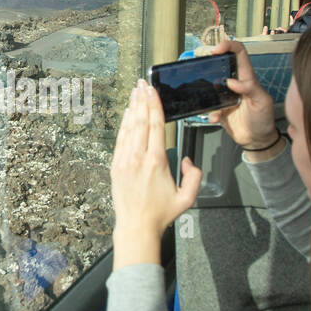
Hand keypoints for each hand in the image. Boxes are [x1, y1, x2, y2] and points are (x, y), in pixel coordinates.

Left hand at [110, 80, 201, 268]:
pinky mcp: (116, 166)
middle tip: (143, 83)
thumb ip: (195, 177)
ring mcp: (124, 161)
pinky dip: (123, 124)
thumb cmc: (160, 214)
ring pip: (128, 127)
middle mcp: (138, 158)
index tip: (153, 91)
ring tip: (135, 92)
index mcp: (156, 162)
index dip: (154, 105)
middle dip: (142, 99)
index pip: (155, 126)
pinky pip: (120, 139)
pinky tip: (126, 113)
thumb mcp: (188, 198)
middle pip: (140, 121)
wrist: (136, 227)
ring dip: (132, 107)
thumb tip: (188, 161)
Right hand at [204, 40, 277, 148]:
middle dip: (211, 63)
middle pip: (221, 65)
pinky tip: (216, 117)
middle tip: (204, 67)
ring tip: (211, 100)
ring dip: (207, 90)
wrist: (257, 140)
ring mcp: (225, 96)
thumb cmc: (264, 119)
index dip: (228, 46)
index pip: (239, 53)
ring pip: (211, 84)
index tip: (217, 50)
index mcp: (247, 78)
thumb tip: (231, 81)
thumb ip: (250, 89)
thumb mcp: (262, 102)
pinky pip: (209, 107)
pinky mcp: (219, 108)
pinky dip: (210, 112)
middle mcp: (235, 84)